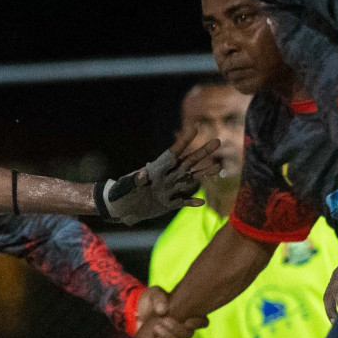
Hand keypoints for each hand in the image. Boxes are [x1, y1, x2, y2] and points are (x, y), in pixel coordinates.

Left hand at [99, 125, 224, 224]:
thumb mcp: (124, 187)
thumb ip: (135, 180)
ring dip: (204, 173)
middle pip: (188, 163)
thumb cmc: (119, 195)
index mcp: (156, 170)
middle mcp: (166, 177)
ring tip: (218, 167)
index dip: (184, 141)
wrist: (119, 208)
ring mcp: (168, 190)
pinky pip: (182, 202)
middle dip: (202, 152)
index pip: (173, 153)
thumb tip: (143, 173)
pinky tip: (201, 202)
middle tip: (217, 141)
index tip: (195, 128)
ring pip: (190, 179)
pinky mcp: (167, 204)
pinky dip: (191, 202)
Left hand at [134, 286, 204, 337]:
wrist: (138, 310)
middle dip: (177, 328)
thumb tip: (163, 310)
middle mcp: (183, 327)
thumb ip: (159, 299)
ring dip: (168, 336)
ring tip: (156, 327)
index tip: (187, 321)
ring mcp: (173, 336)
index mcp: (187, 313)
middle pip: (189, 334)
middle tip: (164, 320)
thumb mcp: (154, 294)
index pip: (203, 322)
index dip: (198, 324)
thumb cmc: (151, 299)